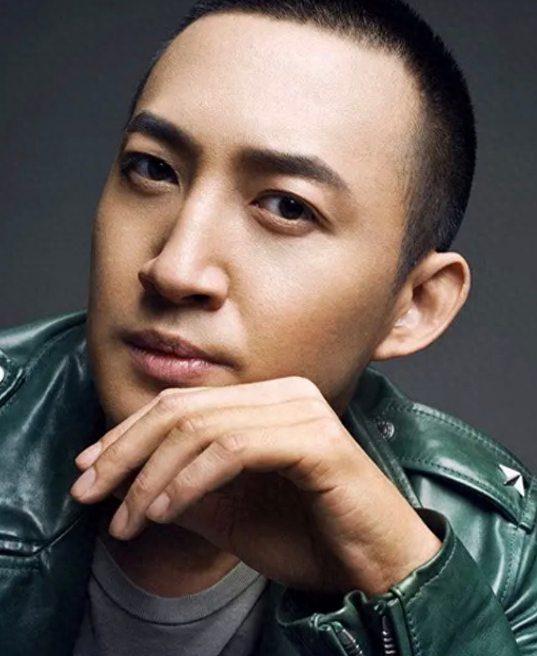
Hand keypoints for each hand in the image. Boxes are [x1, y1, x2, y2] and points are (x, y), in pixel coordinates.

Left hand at [71, 377, 439, 593]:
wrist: (375, 571)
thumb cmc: (307, 539)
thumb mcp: (229, 515)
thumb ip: (184, 490)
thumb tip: (128, 484)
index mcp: (266, 401)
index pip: (180, 405)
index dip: (126, 434)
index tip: (87, 469)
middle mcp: (285, 393)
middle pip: (182, 409)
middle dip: (125, 452)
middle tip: (88, 492)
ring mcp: (302, 411)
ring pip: (201, 427)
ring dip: (152, 476)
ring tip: (127, 519)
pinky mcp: (315, 440)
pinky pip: (234, 449)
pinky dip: (191, 480)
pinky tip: (167, 511)